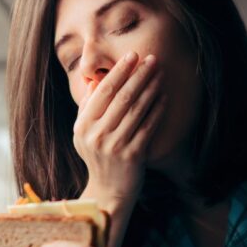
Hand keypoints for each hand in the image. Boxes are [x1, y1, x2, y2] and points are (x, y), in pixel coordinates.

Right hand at [73, 51, 166, 212]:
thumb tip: (95, 80)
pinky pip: (148, 126)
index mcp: (83, 126)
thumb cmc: (98, 157)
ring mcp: (115, 146)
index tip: (132, 56)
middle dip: (138, 74)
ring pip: (136, 109)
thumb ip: (88, 107)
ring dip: (150, 88)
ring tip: (159, 73)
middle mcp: (97, 135)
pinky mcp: (133, 155)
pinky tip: (164, 96)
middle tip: (152, 58)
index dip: (119, 71)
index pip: (103, 91)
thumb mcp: (84, 133)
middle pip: (122, 97)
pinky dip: (157, 109)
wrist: (108, 191)